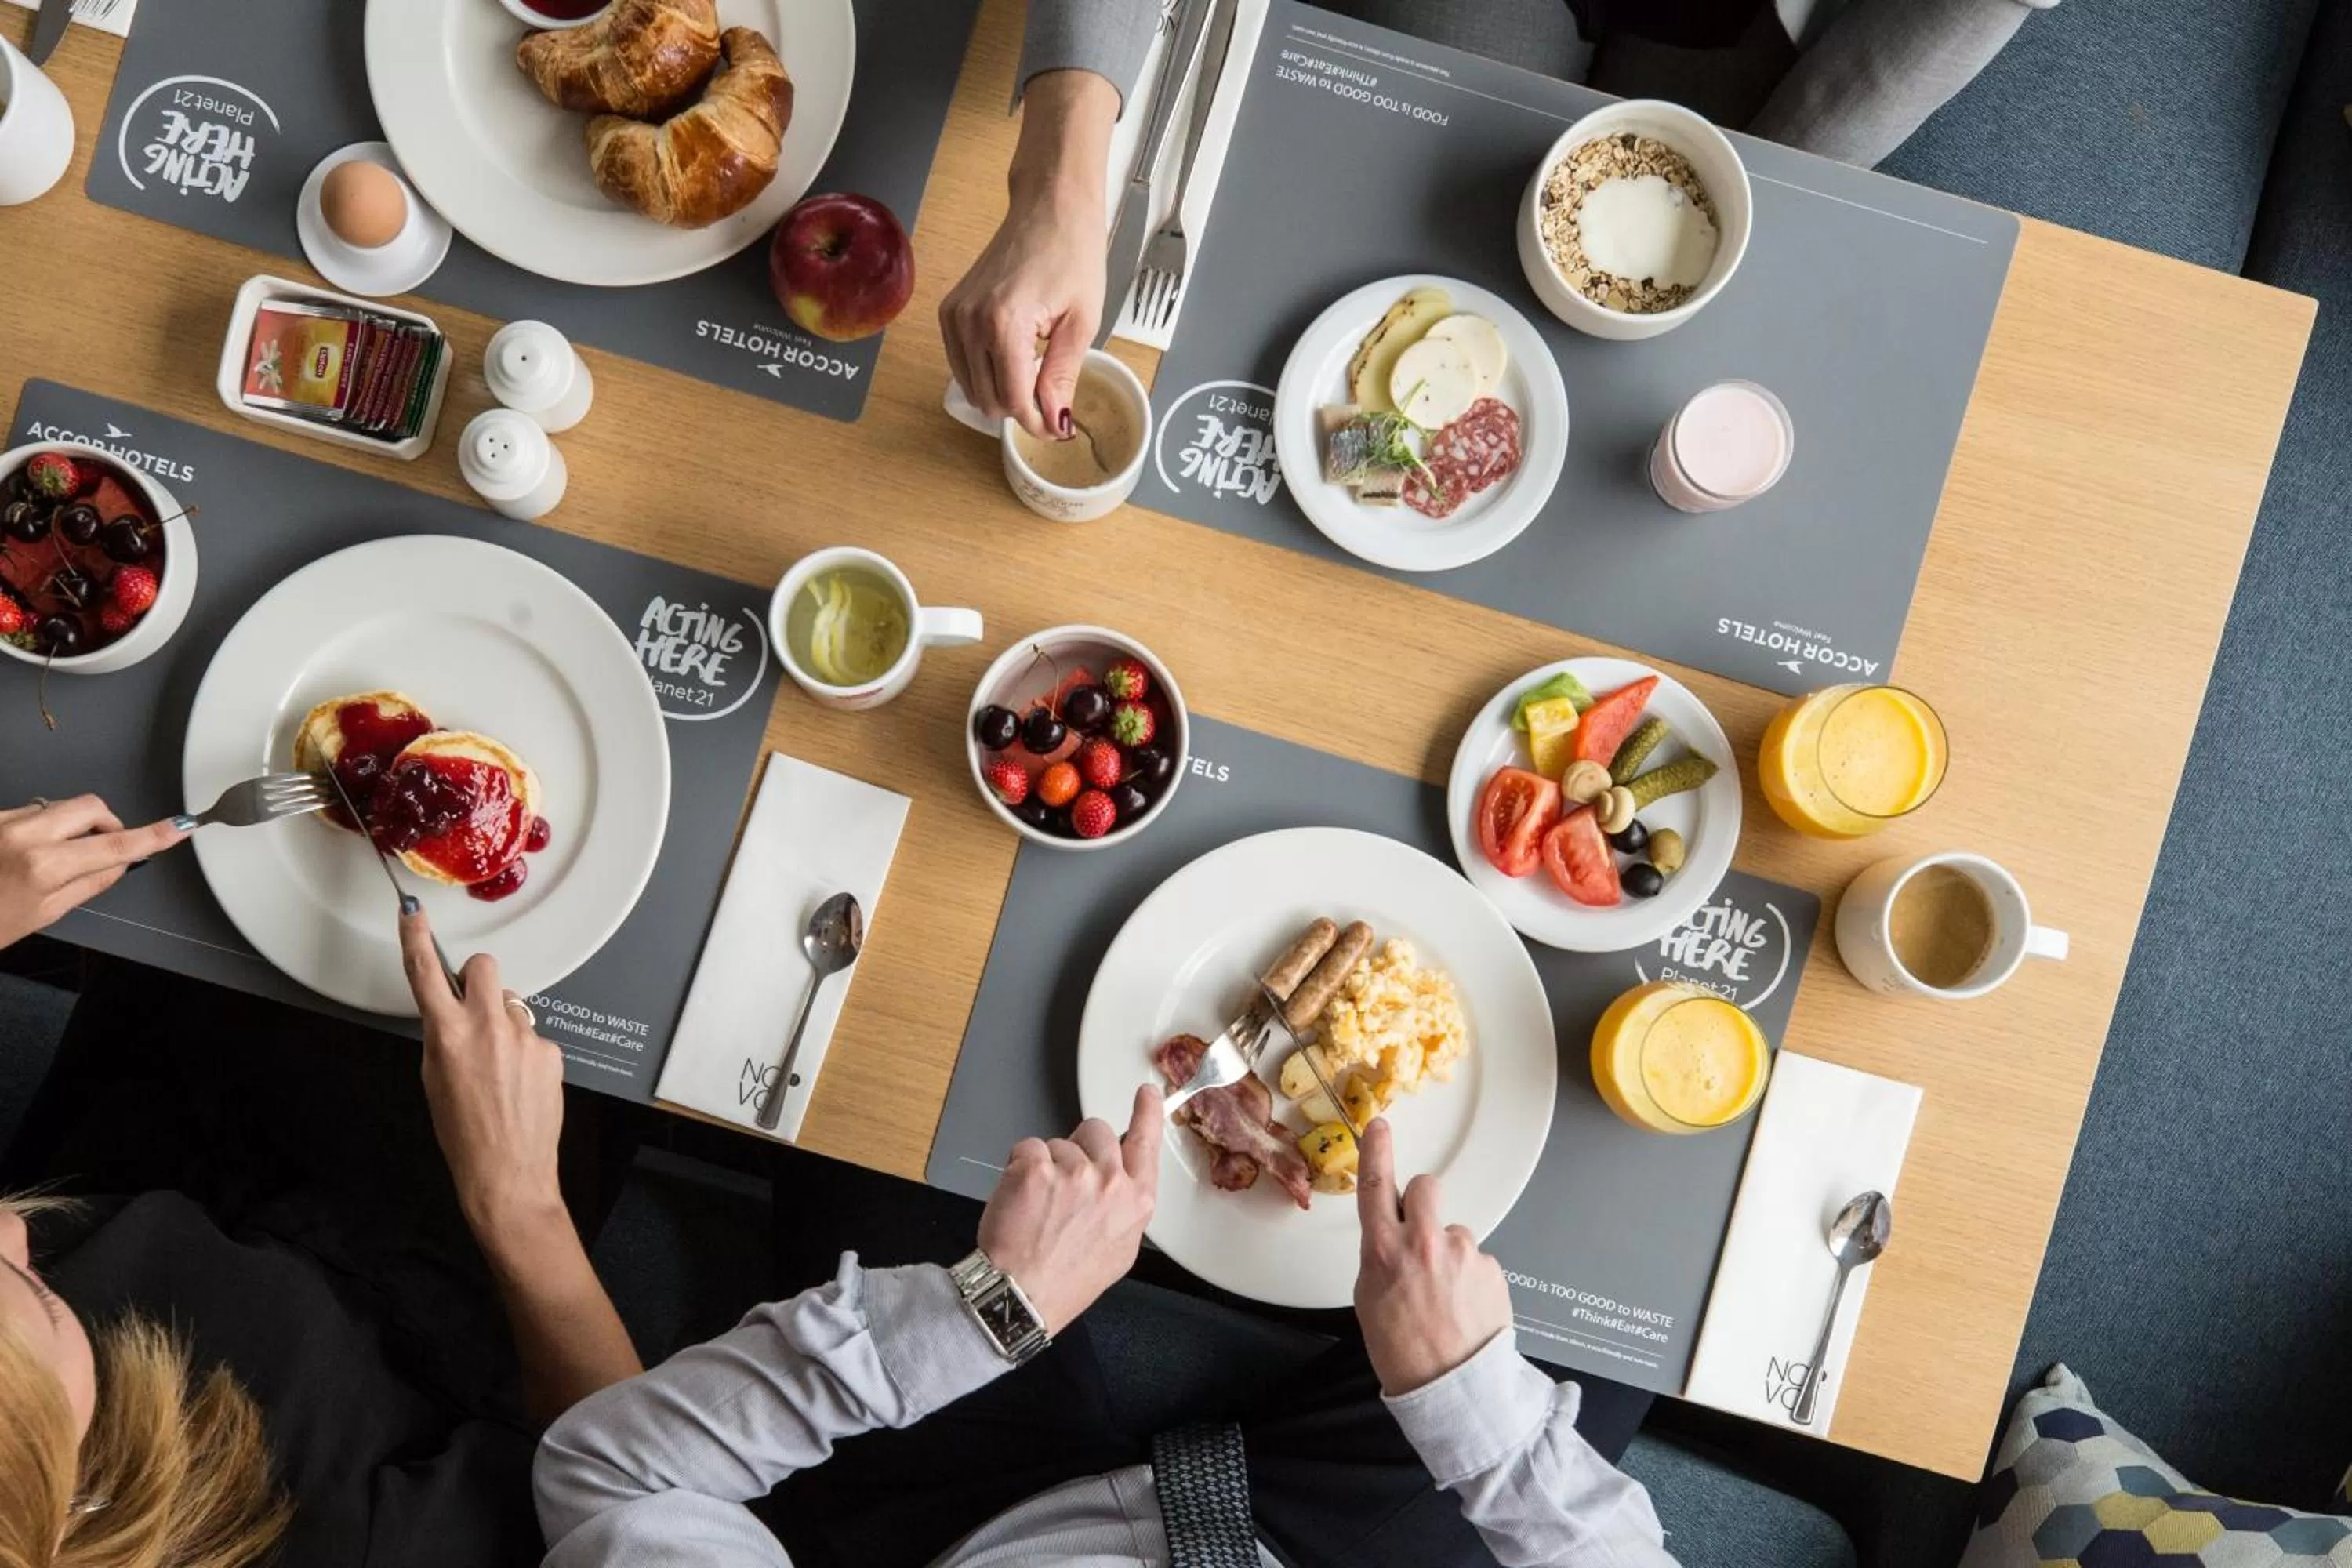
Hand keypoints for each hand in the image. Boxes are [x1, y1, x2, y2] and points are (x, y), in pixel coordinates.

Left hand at [0, 797, 186, 948]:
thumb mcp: (44, 914)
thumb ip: (89, 883)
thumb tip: (120, 862)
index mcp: (43, 866)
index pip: (115, 846)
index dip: (152, 836)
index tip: (179, 827)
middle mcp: (23, 835)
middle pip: (91, 808)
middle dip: (107, 823)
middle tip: (103, 847)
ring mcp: (3, 821)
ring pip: (61, 807)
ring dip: (70, 826)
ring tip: (50, 858)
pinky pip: (31, 810)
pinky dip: (41, 827)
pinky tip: (24, 852)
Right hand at [401, 906, 567, 1237]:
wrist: (506, 1172)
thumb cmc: (464, 1135)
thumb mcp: (434, 1080)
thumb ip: (443, 1036)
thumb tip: (452, 1014)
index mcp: (447, 1035)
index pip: (426, 973)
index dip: (416, 938)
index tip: (413, 914)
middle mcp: (487, 1028)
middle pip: (484, 967)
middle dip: (477, 978)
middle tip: (474, 1004)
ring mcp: (523, 1037)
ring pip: (512, 1005)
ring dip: (503, 1024)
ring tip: (498, 1068)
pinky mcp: (550, 1050)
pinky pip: (532, 1035)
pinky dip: (525, 1051)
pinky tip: (518, 1082)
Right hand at [939, 69, 1117, 441]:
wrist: (1049, 206)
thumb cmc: (1073, 253)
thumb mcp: (1082, 321)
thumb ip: (1062, 377)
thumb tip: (1054, 423)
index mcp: (1004, 323)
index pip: (1013, 399)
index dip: (1039, 422)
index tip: (1059, 426)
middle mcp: (969, 321)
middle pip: (988, 399)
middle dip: (1022, 409)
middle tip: (1053, 399)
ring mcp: (953, 315)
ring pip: (972, 388)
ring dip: (1004, 393)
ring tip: (1036, 370)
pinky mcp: (949, 311)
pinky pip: (962, 365)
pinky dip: (987, 373)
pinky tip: (1015, 357)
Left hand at [976, 1083, 1161, 1333]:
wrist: (1021, 1296)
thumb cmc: (1067, 1280)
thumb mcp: (1119, 1250)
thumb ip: (1125, 1208)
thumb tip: (1120, 1182)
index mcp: (1137, 1202)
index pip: (1147, 1144)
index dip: (1147, 1114)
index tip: (1148, 1093)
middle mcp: (1111, 1182)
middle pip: (1096, 1131)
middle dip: (1078, 1147)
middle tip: (1061, 1184)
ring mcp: (1073, 1172)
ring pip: (1058, 1143)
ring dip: (1045, 1165)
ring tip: (1038, 1207)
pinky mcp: (1036, 1168)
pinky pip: (1027, 1147)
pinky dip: (1017, 1168)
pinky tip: (1019, 1200)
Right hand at [1354, 1118, 1513, 1395]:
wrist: (1452, 1388)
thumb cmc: (1403, 1352)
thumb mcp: (1369, 1300)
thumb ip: (1380, 1258)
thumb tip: (1392, 1240)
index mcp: (1384, 1251)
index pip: (1376, 1186)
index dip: (1377, 1150)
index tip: (1379, 1126)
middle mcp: (1424, 1243)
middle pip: (1426, 1187)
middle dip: (1423, 1201)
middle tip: (1421, 1235)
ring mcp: (1463, 1253)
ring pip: (1455, 1231)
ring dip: (1450, 1253)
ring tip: (1447, 1297)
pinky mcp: (1492, 1268)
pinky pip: (1477, 1259)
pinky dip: (1472, 1277)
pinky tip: (1465, 1307)